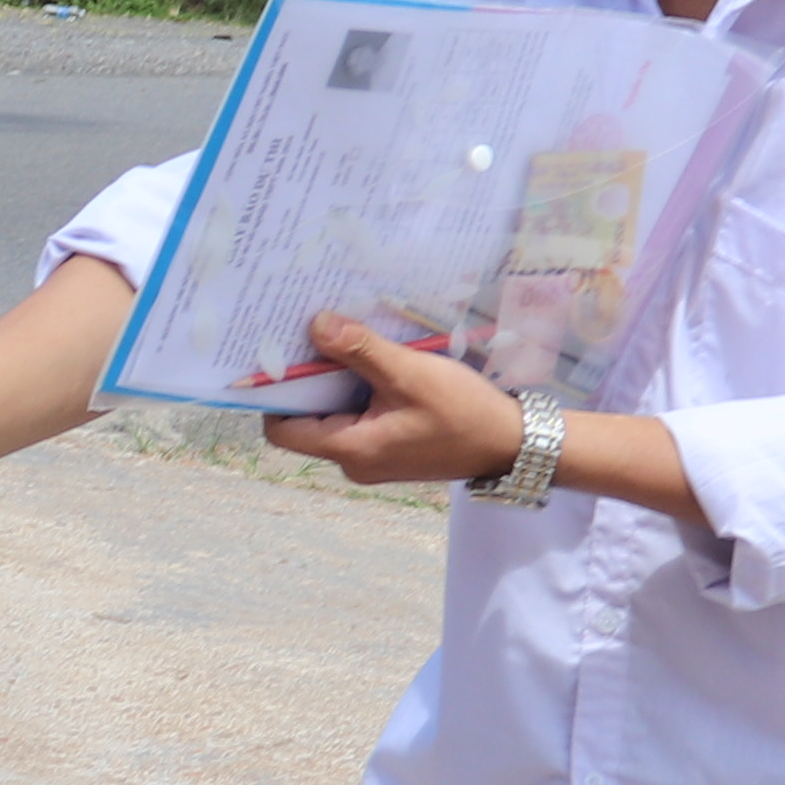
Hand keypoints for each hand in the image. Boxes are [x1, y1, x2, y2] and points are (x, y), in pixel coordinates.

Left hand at [261, 312, 526, 490]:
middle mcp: (354, 459)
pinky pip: (359, 414)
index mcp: (350, 449)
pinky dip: (357, 388)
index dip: (273, 394)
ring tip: (337, 337)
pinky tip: (368, 357)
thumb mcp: (409, 374)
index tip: (277, 354)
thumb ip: (360, 350)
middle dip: (306, 378)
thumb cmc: (462, 412)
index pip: (284, 429)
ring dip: (335, 379)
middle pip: (307, 418)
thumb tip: (316, 325)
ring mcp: (373, 454)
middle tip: (305, 332)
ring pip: (334, 413)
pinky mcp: (390, 445)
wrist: (512, 443)